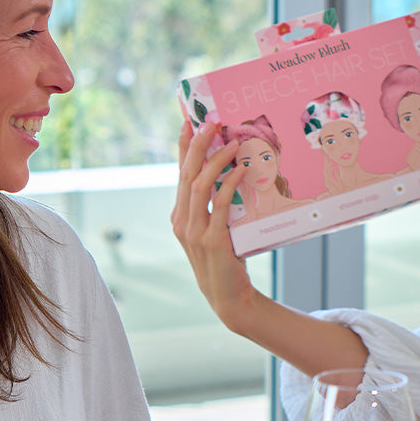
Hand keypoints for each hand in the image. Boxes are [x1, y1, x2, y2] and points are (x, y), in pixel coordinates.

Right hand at [170, 120, 253, 332]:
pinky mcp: (212, 241)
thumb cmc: (226, 263)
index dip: (183, 147)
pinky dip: (229, 184)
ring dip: (215, 161)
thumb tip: (233, 178)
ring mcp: (194, 232)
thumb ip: (216, 210)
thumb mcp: (216, 232)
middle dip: (198, 145)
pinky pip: (219, 205)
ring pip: (199, 186)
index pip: (179, 175)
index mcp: (179, 217)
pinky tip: (240, 171)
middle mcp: (182, 222)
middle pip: (186, 174)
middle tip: (211, 123)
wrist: (229, 297)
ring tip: (230, 143)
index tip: (189, 122)